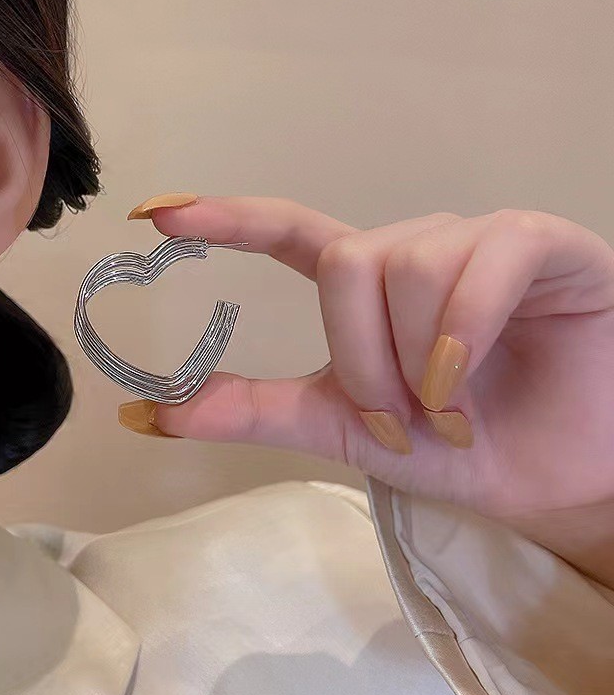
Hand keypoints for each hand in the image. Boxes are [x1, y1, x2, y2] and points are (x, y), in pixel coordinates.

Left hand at [124, 194, 613, 584]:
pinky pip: (483, 260)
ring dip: (417, 364)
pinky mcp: (541, 244)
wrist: (548, 479)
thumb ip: (250, 411)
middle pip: (346, 265)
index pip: (290, 229)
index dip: (228, 217)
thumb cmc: (452, 446)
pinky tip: (466, 383)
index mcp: (367, 283)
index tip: (156, 214)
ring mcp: (478, 240)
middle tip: (400, 420)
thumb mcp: (340, 427)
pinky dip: (462, 334)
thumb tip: (146, 411)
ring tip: (448, 412)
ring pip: (409, 266)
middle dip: (364, 361)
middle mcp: (415, 248)